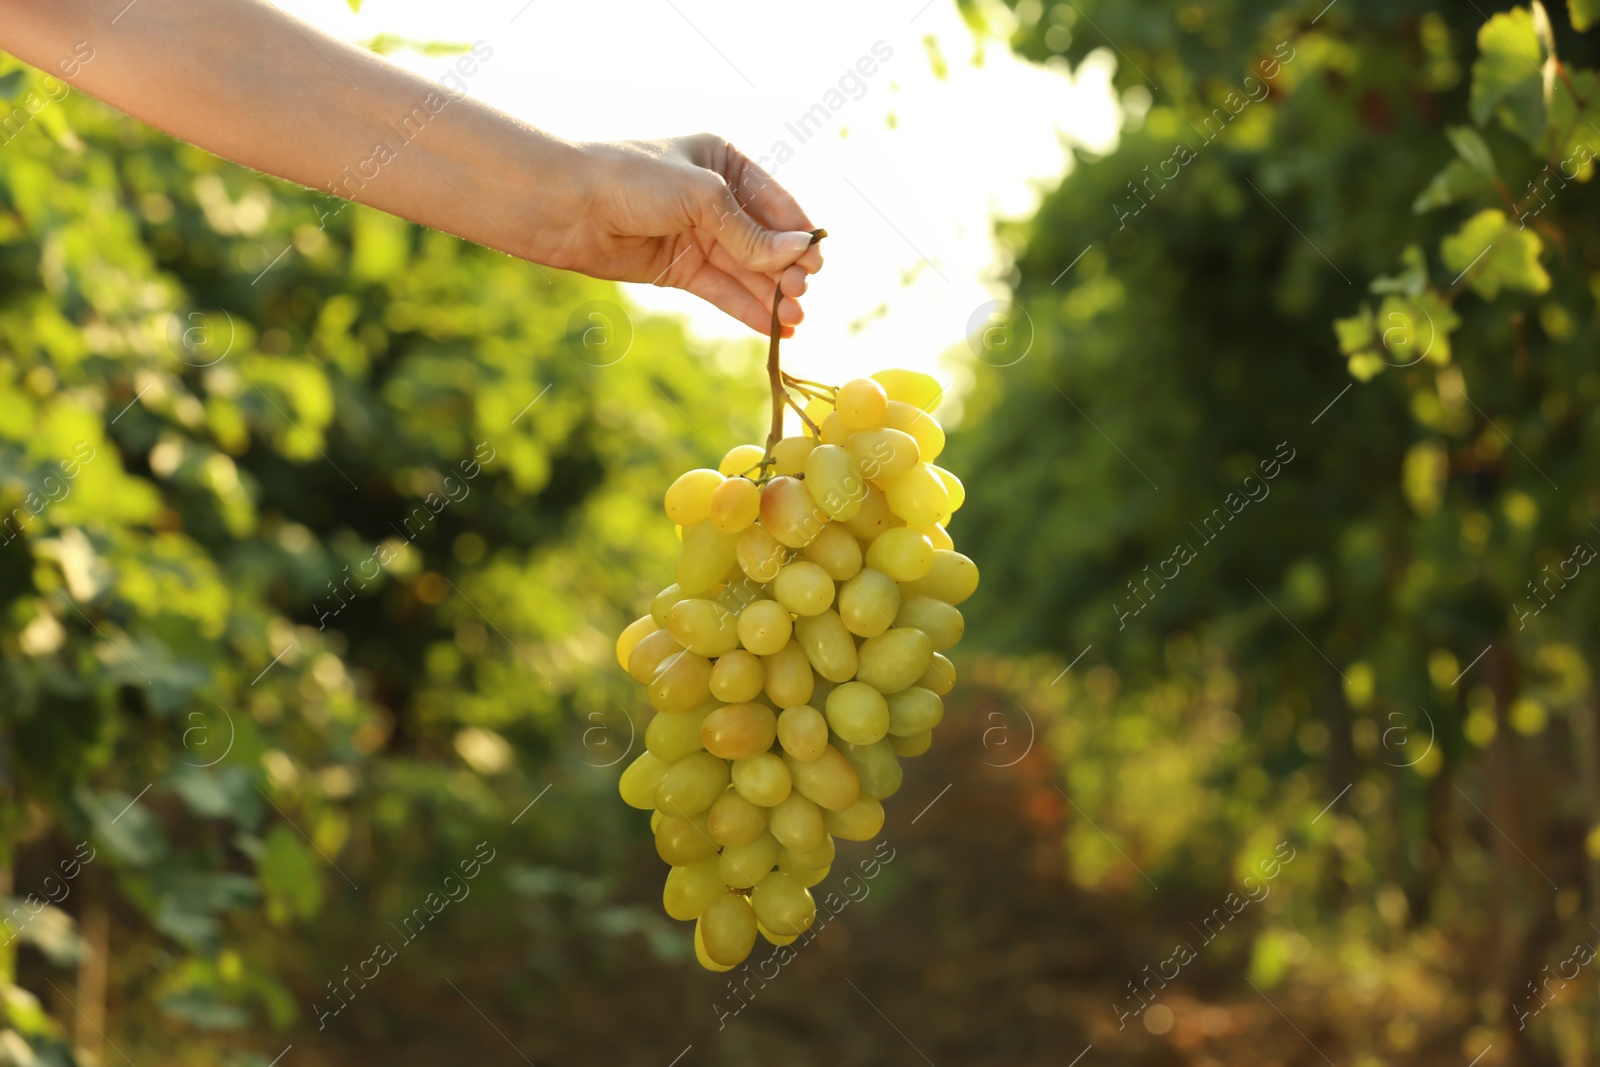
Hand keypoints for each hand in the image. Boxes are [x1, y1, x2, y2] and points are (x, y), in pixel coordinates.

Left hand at [551, 135, 822, 336]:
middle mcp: (715, 198)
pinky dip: (747, 308)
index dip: (798, 235)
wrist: (564, 205)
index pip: (775, 202)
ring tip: (794, 319)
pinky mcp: (678, 269)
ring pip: (745, 270)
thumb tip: (797, 254)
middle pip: (764, 240)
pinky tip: (772, 327)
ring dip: (771, 294)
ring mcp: (697, 235)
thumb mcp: (700, 196)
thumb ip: (748, 231)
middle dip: (785, 269)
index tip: (815, 264)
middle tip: (800, 294)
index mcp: (724, 161)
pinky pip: (722, 290)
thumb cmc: (631, 180)